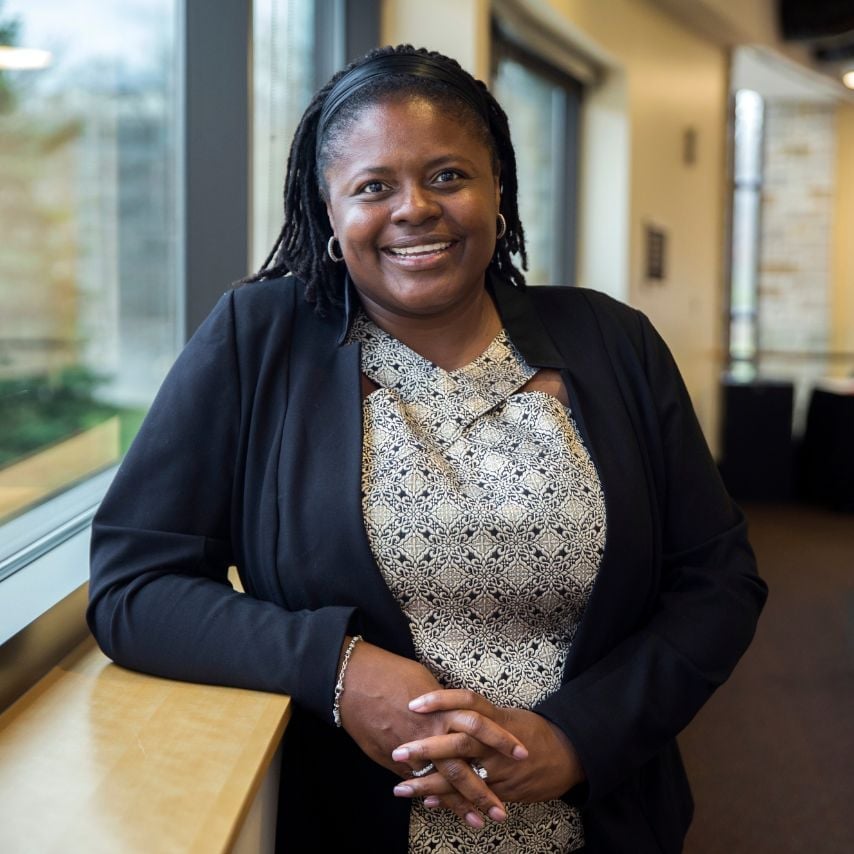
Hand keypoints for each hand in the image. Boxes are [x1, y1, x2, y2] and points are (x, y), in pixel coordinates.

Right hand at [337, 642, 525, 823]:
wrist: (352, 680)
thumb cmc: (390, 673)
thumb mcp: (424, 680)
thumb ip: (442, 703)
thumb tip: (456, 711)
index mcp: (443, 708)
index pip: (480, 727)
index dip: (501, 742)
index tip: (522, 755)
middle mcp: (430, 732)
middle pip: (464, 765)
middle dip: (485, 790)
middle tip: (504, 811)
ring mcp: (411, 749)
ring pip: (441, 781)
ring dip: (461, 804)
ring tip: (480, 823)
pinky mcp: (392, 760)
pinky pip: (417, 783)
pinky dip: (431, 797)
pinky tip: (442, 811)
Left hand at [392, 689, 584, 814]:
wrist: (569, 755)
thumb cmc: (533, 730)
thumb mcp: (507, 714)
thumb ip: (478, 715)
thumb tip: (444, 709)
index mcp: (496, 716)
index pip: (466, 702)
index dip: (440, 701)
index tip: (413, 703)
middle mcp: (497, 741)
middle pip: (459, 741)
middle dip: (427, 748)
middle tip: (399, 750)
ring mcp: (501, 767)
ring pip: (462, 775)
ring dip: (430, 784)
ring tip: (402, 787)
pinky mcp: (505, 789)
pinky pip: (474, 796)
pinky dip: (451, 801)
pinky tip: (429, 803)